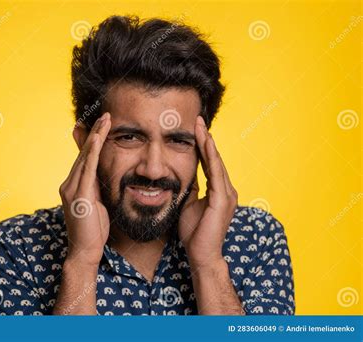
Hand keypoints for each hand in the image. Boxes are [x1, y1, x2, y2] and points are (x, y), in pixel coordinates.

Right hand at [59, 113, 110, 266]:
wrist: (84, 250)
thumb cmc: (93, 230)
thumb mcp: (96, 204)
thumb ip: (96, 188)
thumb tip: (102, 176)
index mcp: (74, 185)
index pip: (85, 158)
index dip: (92, 140)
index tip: (100, 124)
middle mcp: (69, 183)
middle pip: (84, 153)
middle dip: (95, 132)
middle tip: (105, 115)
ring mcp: (72, 188)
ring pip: (86, 156)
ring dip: (96, 136)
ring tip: (105, 119)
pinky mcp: (79, 195)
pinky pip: (87, 169)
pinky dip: (93, 152)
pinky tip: (98, 138)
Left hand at [178, 115, 237, 267]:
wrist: (201, 254)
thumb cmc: (195, 232)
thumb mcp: (189, 204)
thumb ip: (190, 189)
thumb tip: (182, 175)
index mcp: (219, 191)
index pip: (209, 163)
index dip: (202, 145)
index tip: (195, 129)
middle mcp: (227, 189)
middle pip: (215, 158)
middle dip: (206, 138)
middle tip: (198, 119)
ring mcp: (227, 194)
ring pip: (217, 162)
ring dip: (208, 143)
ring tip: (200, 126)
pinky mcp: (223, 199)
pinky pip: (216, 173)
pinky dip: (210, 157)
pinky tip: (205, 143)